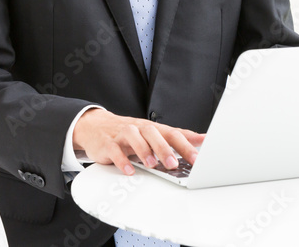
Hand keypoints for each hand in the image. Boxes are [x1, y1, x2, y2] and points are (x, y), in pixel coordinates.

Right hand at [72, 108, 204, 175]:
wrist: (97, 126)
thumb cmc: (131, 133)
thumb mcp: (154, 135)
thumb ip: (176, 139)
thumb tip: (201, 141)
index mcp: (154, 129)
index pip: (173, 134)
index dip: (187, 145)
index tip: (198, 158)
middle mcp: (140, 129)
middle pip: (154, 133)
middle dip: (165, 149)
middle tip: (174, 164)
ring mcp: (123, 135)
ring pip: (134, 137)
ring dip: (144, 151)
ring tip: (152, 165)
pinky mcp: (108, 144)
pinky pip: (115, 150)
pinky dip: (122, 160)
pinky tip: (129, 170)